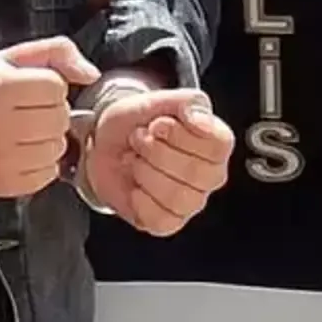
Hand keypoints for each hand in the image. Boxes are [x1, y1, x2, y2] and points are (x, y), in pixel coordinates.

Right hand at [0, 37, 99, 197]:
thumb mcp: (11, 58)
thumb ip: (57, 53)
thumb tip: (91, 75)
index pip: (55, 87)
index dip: (48, 86)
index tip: (28, 89)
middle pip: (59, 119)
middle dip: (51, 113)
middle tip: (28, 111)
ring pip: (57, 148)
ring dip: (48, 139)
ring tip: (24, 132)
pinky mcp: (1, 184)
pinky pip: (47, 174)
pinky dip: (41, 163)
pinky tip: (21, 152)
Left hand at [85, 85, 233, 235]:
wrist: (102, 143)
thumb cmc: (133, 124)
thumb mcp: (155, 101)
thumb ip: (185, 102)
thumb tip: (199, 116)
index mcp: (214, 144)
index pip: (218, 145)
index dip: (182, 134)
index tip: (158, 124)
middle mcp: (208, 175)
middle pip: (196, 172)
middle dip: (156, 151)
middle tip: (139, 138)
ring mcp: (190, 201)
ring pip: (176, 197)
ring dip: (146, 173)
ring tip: (135, 159)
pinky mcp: (168, 221)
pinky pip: (160, 220)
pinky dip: (139, 201)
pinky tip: (134, 186)